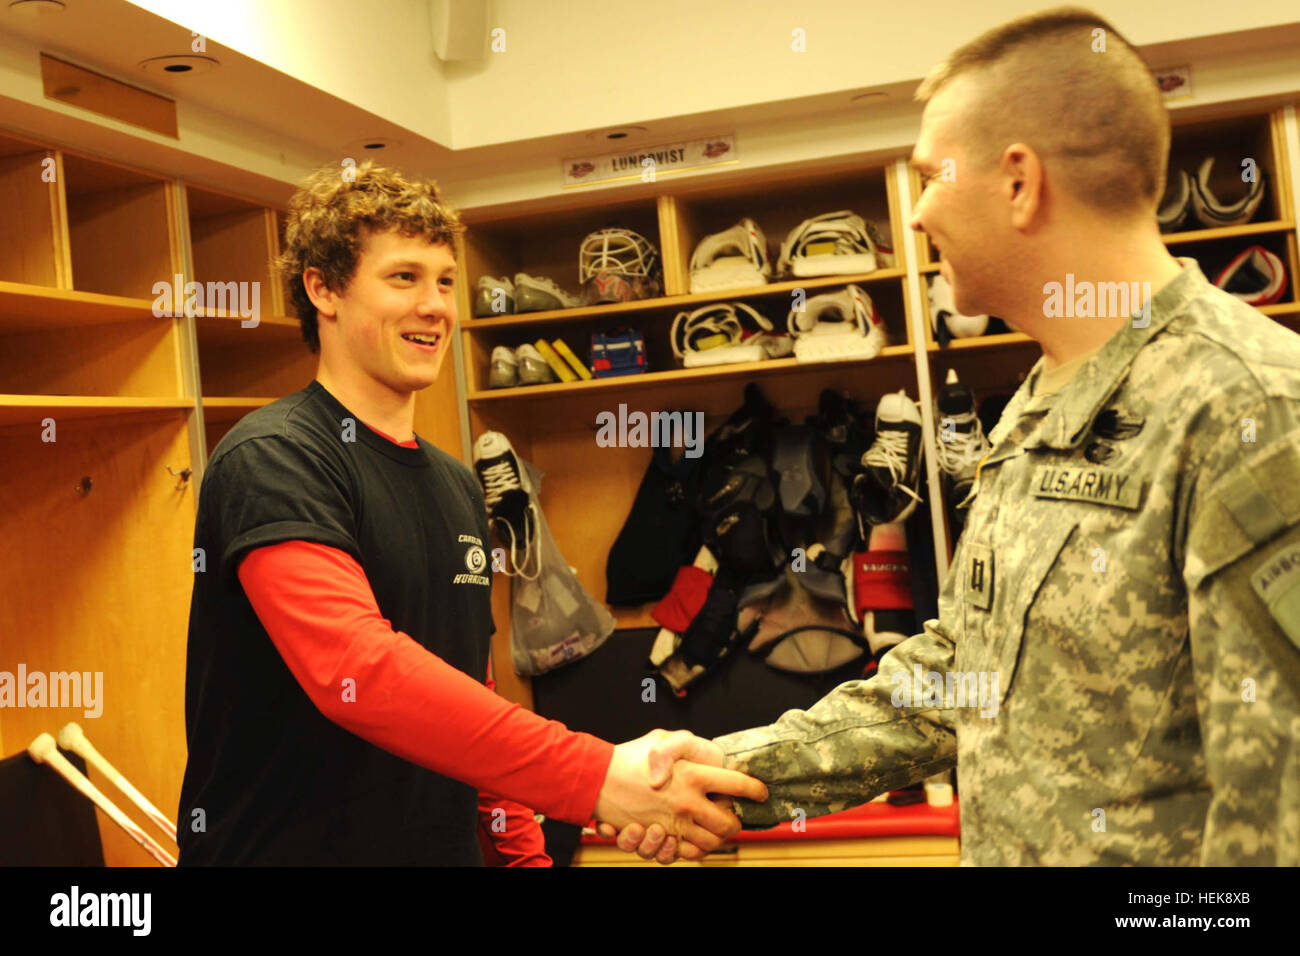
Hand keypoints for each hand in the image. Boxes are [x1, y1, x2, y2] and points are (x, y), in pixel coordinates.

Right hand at [593, 730, 766, 860]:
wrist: (597, 780)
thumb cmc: (630, 756)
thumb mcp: (660, 738)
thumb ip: (681, 745)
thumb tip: (695, 769)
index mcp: (693, 774)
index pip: (738, 785)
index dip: (755, 789)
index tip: (760, 792)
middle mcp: (688, 802)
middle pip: (729, 823)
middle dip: (737, 821)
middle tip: (734, 814)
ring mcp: (675, 823)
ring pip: (712, 842)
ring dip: (718, 837)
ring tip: (715, 827)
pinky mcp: (661, 838)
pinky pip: (688, 853)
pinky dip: (695, 850)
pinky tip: (693, 838)